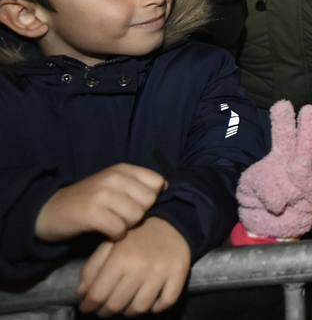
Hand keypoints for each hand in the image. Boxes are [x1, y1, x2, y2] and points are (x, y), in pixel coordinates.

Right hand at [35, 163, 165, 242]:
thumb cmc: (89, 200)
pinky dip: (115, 235)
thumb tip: (167, 187)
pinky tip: (106, 232)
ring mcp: (102, 195)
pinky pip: (119, 229)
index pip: (157, 182)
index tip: (137, 204)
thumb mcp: (114, 185)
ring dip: (127, 226)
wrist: (51, 211)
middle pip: (149, 202)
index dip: (152, 198)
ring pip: (136, 216)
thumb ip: (138, 184)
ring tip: (113, 223)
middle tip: (122, 216)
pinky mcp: (92, 214)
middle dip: (140, 213)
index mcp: (122, 169)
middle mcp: (114, 178)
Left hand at [78, 217, 189, 315]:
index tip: (86, 307)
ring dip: (129, 312)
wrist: (170, 222)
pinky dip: (156, 307)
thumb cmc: (135, 236)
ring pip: (140, 308)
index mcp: (120, 258)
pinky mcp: (179, 274)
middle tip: (103, 310)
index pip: (98, 294)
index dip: (88, 306)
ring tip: (124, 307)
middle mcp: (141, 266)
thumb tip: (82, 293)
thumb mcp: (109, 245)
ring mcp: (162, 272)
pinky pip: (166, 302)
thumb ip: (92, 268)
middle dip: (105, 312)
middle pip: (117, 304)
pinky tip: (149, 303)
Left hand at [235, 101, 311, 238]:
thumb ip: (261, 184)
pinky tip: (275, 207)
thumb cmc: (258, 202)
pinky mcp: (310, 196)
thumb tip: (280, 199)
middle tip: (308, 110)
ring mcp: (304, 179)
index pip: (283, 135)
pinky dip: (278, 199)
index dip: (283, 120)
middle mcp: (294, 164)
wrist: (268, 228)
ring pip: (302, 167)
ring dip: (288, 181)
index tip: (282, 105)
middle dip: (307, 127)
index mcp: (279, 156)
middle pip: (303, 142)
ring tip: (277, 195)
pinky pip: (293, 193)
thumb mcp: (248, 188)